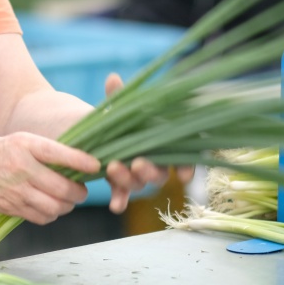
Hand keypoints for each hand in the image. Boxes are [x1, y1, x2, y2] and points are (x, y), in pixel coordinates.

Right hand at [0, 132, 99, 224]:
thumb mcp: (19, 140)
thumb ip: (45, 151)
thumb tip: (79, 164)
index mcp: (25, 145)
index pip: (60, 154)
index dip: (82, 162)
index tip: (96, 166)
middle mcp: (21, 168)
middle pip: (63, 188)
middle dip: (79, 192)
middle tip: (82, 190)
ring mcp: (16, 191)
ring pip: (55, 207)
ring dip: (68, 205)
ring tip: (68, 199)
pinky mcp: (11, 208)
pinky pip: (42, 217)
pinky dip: (52, 214)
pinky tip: (51, 206)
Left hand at [100, 73, 187, 213]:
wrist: (96, 130)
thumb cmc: (119, 117)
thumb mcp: (120, 106)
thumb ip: (119, 96)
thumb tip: (112, 78)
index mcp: (164, 142)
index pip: (184, 157)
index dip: (187, 167)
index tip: (184, 175)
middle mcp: (155, 162)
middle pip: (160, 173)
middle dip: (150, 170)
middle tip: (138, 163)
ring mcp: (138, 174)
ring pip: (139, 183)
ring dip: (128, 178)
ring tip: (113, 168)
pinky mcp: (120, 183)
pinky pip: (122, 195)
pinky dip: (120, 200)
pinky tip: (114, 206)